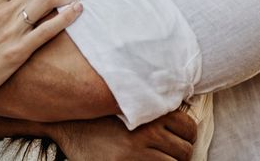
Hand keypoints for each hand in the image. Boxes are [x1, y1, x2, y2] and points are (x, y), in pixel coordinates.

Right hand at [54, 110, 196, 160]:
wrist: (71, 124)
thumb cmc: (101, 114)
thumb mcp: (129, 104)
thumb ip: (153, 110)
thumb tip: (181, 123)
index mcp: (151, 113)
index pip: (188, 127)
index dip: (188, 136)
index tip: (182, 140)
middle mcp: (147, 132)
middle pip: (184, 150)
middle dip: (180, 154)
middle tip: (172, 155)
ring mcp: (136, 154)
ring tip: (158, 159)